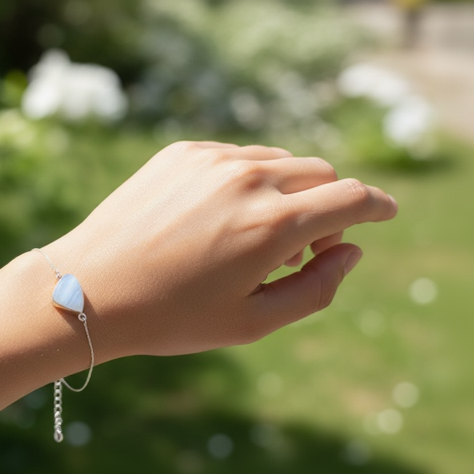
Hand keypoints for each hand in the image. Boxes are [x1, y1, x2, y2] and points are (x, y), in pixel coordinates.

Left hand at [45, 141, 397, 359]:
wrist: (88, 289)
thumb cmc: (171, 317)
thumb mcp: (252, 322)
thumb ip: (317, 287)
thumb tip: (352, 252)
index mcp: (273, 224)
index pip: (352, 197)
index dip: (377, 206)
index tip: (385, 213)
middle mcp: (247, 178)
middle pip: (320, 174)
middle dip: (328, 207)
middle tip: (302, 249)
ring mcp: (211, 158)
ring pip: (279, 161)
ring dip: (287, 193)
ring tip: (256, 238)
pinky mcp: (181, 152)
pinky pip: (236, 156)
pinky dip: (247, 181)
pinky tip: (219, 218)